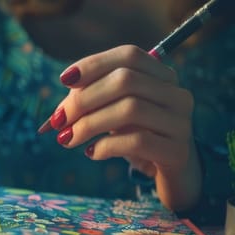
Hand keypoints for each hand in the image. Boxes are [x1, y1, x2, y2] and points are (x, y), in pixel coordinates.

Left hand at [42, 45, 200, 211]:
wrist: (167, 173)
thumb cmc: (133, 136)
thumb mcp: (111, 113)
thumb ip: (87, 103)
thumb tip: (59, 113)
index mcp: (161, 76)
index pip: (128, 55)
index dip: (94, 64)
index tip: (64, 80)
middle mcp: (175, 94)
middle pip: (126, 80)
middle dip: (84, 99)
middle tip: (59, 120)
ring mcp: (180, 122)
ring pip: (130, 109)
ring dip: (89, 124)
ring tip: (68, 139)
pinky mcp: (177, 151)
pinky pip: (137, 141)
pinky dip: (106, 146)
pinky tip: (91, 152)